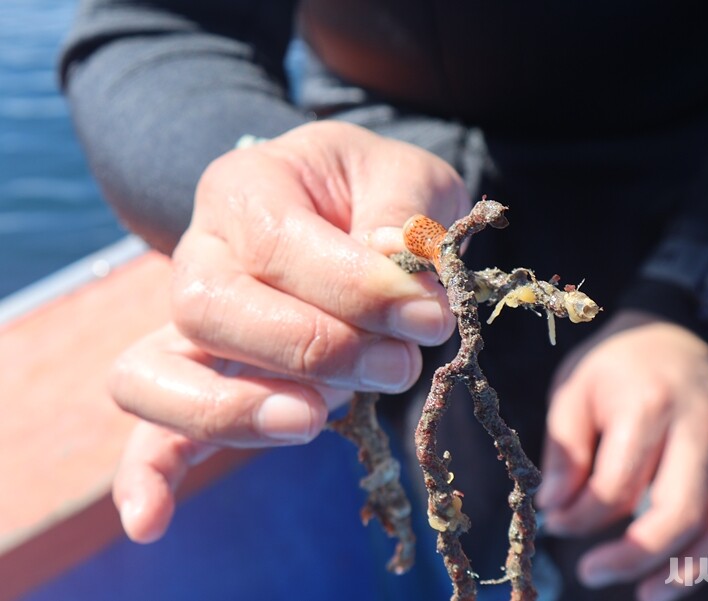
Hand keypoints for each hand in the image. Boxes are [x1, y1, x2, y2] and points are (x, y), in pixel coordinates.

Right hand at [110, 121, 470, 541]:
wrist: (348, 211)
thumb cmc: (378, 194)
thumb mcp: (409, 181)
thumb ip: (405, 219)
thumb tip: (402, 277)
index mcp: (248, 187)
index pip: (278, 245)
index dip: (357, 290)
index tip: (430, 316)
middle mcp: (202, 251)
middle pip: (211, 309)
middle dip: (314, 350)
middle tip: (398, 365)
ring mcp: (188, 321)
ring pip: (158, 371)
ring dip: (239, 408)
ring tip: (315, 420)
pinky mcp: (200, 377)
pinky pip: (152, 427)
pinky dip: (149, 474)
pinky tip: (153, 521)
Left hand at [536, 310, 707, 600]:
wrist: (668, 331)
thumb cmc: (612, 366)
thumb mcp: (573, 393)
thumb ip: (563, 452)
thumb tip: (551, 508)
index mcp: (648, 405)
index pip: (618, 483)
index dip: (581, 514)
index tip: (554, 522)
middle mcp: (700, 425)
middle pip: (679, 508)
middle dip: (634, 554)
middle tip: (591, 573)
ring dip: (695, 568)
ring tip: (651, 595)